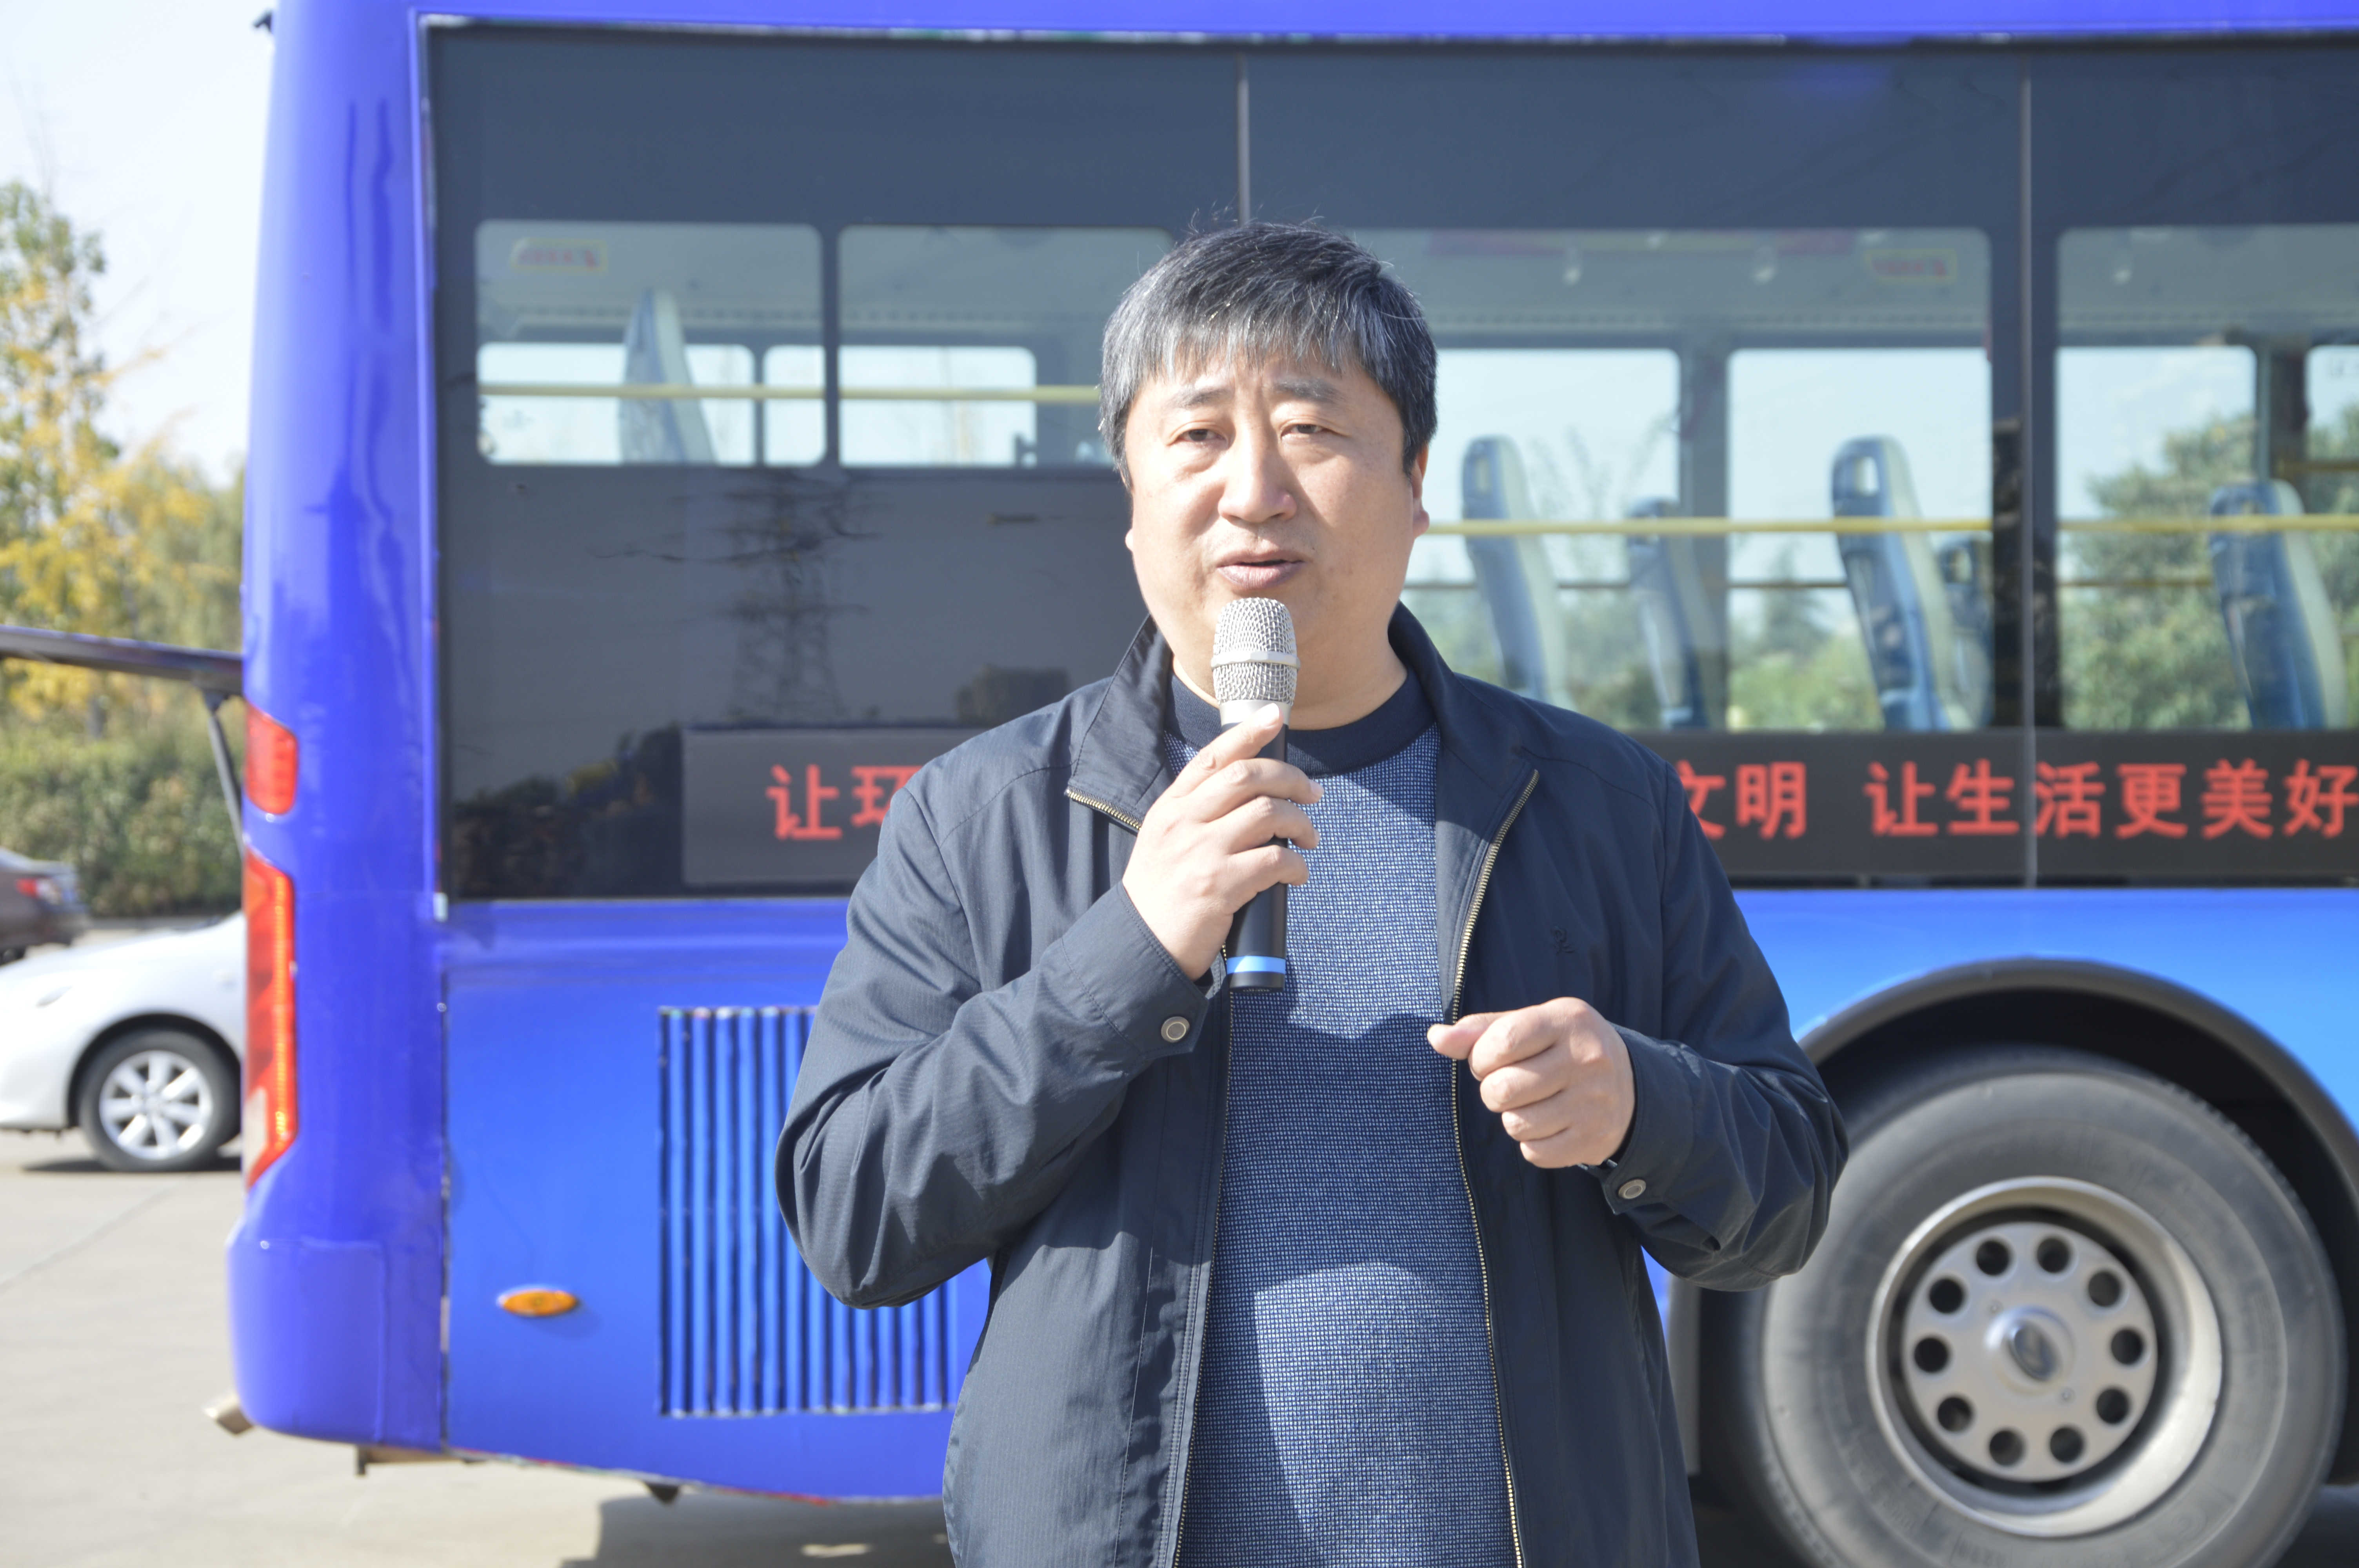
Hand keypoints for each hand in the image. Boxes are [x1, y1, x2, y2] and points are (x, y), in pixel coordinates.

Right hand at [1122, 704, 1321, 980]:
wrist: (1141, 945)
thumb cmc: (1160, 895)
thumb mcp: (1164, 841)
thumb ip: (1196, 815)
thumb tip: (1250, 796)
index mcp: (1171, 808)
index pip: (1213, 757)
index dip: (1247, 732)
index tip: (1274, 716)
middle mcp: (1184, 822)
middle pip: (1247, 776)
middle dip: (1290, 778)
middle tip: (1312, 794)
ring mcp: (1201, 852)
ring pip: (1267, 813)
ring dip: (1300, 822)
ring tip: (1309, 838)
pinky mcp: (1219, 886)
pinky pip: (1274, 861)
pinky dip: (1296, 865)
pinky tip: (1298, 873)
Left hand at [1428, 998, 1634, 1168]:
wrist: (1630, 1088)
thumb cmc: (1562, 1050)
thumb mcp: (1530, 1026)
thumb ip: (1480, 1030)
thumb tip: (1435, 1037)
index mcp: (1567, 1020)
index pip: (1499, 1042)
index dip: (1481, 1057)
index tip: (1492, 1059)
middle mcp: (1587, 1058)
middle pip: (1501, 1089)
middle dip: (1493, 1090)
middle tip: (1512, 1084)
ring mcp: (1594, 1101)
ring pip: (1515, 1124)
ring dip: (1512, 1117)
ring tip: (1533, 1103)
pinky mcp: (1594, 1139)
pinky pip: (1534, 1152)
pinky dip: (1531, 1142)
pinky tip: (1549, 1124)